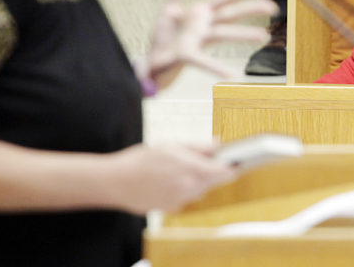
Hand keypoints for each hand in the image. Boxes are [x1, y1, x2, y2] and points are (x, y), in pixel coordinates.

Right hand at [106, 143, 236, 213]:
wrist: (115, 182)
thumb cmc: (141, 160)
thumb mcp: (172, 145)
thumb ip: (199, 147)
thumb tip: (219, 144)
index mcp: (191, 170)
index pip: (225, 173)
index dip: (233, 167)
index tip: (238, 162)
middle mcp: (189, 188)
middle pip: (214, 181)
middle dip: (212, 171)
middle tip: (200, 160)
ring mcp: (180, 200)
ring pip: (200, 190)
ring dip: (197, 180)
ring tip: (176, 169)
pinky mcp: (171, 208)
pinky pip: (186, 197)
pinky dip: (183, 189)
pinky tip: (167, 181)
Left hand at [144, 0, 276, 89]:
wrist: (152, 63)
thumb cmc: (165, 38)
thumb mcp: (170, 9)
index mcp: (202, 14)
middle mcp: (204, 27)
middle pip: (230, 15)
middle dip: (251, 9)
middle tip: (273, 7)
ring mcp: (197, 41)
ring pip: (223, 34)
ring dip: (243, 35)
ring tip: (263, 37)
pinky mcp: (186, 55)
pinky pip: (202, 61)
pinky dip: (215, 67)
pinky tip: (230, 74)